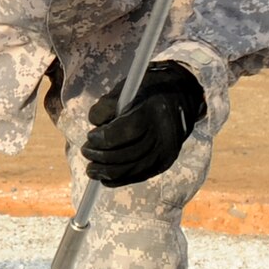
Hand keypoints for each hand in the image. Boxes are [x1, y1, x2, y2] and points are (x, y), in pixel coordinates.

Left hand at [82, 62, 205, 186]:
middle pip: (127, 154)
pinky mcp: (165, 163)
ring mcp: (167, 152)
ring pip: (131, 169)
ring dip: (106, 172)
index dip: (104, 138)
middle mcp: (164, 134)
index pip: (126, 131)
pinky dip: (119, 180)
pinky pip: (139, 176)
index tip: (90, 136)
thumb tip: (94, 125)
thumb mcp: (128, 88)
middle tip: (85, 151)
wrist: (183, 97)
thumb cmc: (149, 89)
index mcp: (155, 111)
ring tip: (90, 169)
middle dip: (100, 156)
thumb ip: (108, 105)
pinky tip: (104, 178)